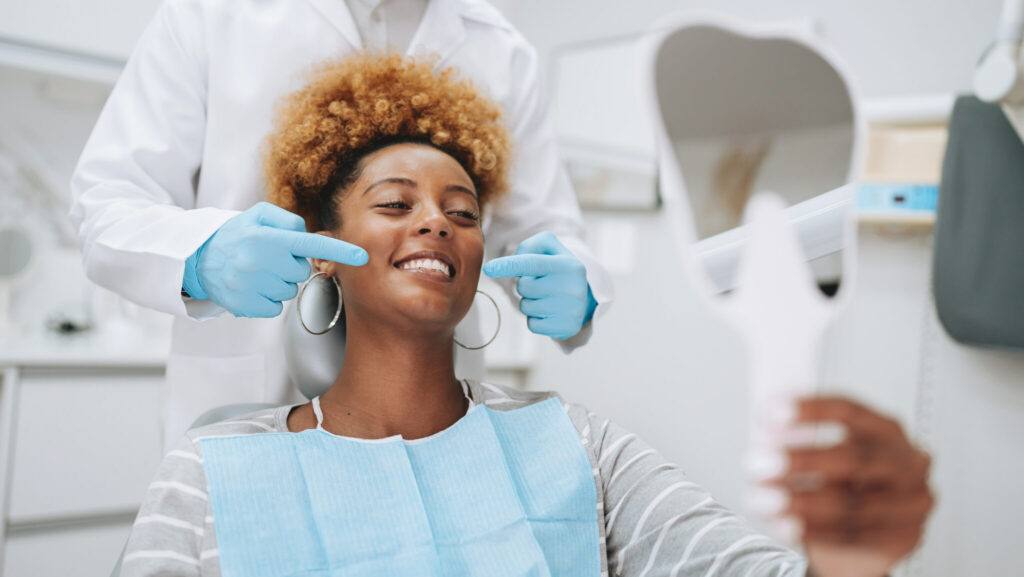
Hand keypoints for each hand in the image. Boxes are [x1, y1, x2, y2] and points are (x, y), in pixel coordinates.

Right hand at [183, 202, 367, 317]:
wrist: (199, 259)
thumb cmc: (237, 235)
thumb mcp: (258, 216)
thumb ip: (288, 220)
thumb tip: (307, 235)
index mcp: (267, 238)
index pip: (310, 244)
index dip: (339, 250)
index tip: (361, 256)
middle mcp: (260, 262)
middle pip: (301, 271)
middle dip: (290, 265)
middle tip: (269, 258)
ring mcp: (252, 286)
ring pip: (289, 290)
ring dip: (278, 282)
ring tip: (257, 271)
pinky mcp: (247, 306)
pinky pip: (275, 307)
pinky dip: (267, 299)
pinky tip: (252, 287)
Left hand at [482, 231, 596, 339]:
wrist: (584, 297)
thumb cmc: (557, 268)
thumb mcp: (549, 249)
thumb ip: (529, 247)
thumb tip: (511, 264)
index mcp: (568, 265)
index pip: (532, 263)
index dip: (509, 265)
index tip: (489, 268)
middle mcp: (573, 287)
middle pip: (524, 286)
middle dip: (525, 284)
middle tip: (539, 283)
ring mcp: (572, 310)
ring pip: (526, 307)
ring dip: (529, 301)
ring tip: (545, 297)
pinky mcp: (567, 327)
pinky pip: (532, 324)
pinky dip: (534, 318)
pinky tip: (548, 311)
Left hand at [766, 396, 933, 576]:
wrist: (863, 541)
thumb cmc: (838, 484)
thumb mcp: (823, 456)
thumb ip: (798, 440)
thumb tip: (760, 430)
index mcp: (886, 429)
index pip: (849, 411)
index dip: (809, 411)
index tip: (768, 415)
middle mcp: (906, 461)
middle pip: (851, 458)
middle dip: (799, 462)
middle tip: (755, 466)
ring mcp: (912, 501)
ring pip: (851, 504)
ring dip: (799, 503)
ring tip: (762, 502)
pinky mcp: (906, 536)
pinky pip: (854, 536)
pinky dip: (814, 532)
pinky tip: (784, 527)